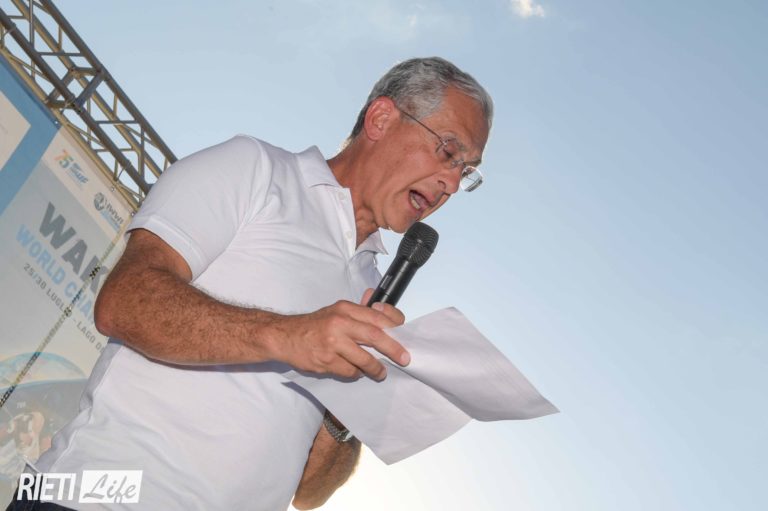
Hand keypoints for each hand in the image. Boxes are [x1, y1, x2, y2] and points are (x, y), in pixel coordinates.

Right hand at [267, 289, 407, 379]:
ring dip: (375, 368)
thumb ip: (360, 311)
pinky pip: (350, 371)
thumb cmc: (315, 325)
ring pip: (364, 359)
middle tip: (404, 359)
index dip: (395, 325)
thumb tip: (381, 305)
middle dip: (393, 349)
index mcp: (345, 308)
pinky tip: (354, 370)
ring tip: (380, 372)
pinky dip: (356, 373)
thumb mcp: (336, 311)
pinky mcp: (326, 361)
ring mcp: (332, 343)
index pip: (377, 315)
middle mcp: (339, 323)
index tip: (404, 334)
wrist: (284, 336)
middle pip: (375, 336)